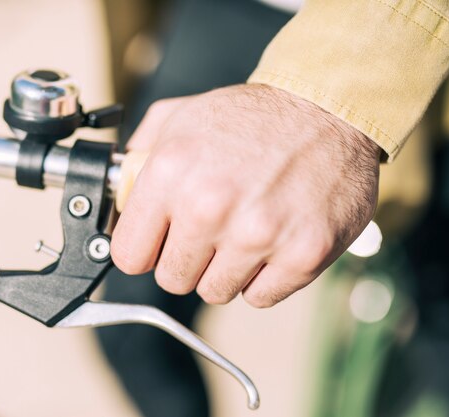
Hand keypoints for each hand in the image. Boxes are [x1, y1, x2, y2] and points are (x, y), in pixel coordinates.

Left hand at [111, 84, 380, 306]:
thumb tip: (119, 194)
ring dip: (226, 269)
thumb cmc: (254, 117)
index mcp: (171, 172)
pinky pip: (261, 296)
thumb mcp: (181, 116)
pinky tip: (271, 242)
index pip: (128, 255)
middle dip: (186, 259)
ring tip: (244, 230)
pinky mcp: (302, 255)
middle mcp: (210, 206)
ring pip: (216, 291)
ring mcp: (258, 234)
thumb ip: (139, 156)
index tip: (157, 243)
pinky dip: (263, 277)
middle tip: (209, 231)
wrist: (329, 108)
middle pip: (172, 279)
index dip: (143, 250)